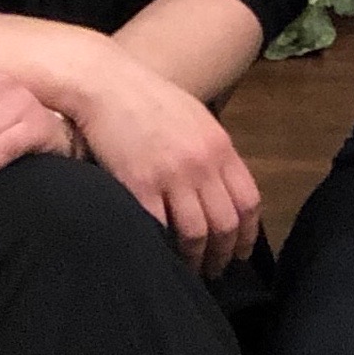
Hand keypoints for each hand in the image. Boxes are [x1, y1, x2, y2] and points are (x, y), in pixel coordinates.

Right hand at [70, 51, 261, 280]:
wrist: (105, 83)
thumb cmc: (146, 99)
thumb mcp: (193, 118)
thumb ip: (210, 152)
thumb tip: (219, 190)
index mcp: (219, 146)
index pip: (248, 202)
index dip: (246, 235)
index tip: (239, 253)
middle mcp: (202, 163)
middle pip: (225, 223)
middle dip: (223, 255)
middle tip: (215, 272)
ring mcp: (172, 175)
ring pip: (196, 234)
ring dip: (195, 259)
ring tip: (189, 272)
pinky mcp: (139, 185)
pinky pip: (159, 229)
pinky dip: (163, 248)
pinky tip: (160, 256)